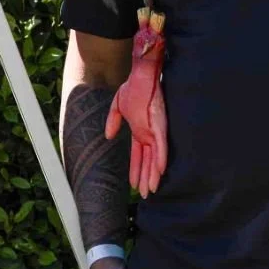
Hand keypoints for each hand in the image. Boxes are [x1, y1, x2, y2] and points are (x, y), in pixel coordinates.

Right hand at [105, 14, 167, 193]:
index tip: (133, 184)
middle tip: (146, 196)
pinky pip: (161, 145)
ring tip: (152, 190)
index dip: (135, 169)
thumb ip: (113, 121)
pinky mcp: (160, 125)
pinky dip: (160, 159)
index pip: (136, 155)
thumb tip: (107, 136)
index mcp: (139, 130)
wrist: (142, 73)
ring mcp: (155, 130)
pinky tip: (160, 172)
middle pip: (146, 161)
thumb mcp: (119, 105)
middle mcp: (148, 133)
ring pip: (155, 158)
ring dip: (152, 174)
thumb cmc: (134, 86)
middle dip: (145, 178)